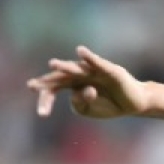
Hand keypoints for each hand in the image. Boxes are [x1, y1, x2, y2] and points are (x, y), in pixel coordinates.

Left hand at [30, 46, 149, 118]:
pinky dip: (89, 57)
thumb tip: (78, 91)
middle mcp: (80, 75)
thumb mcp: (88, 110)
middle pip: (60, 77)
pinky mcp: (109, 70)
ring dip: (64, 67)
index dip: (45, 99)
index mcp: (72, 85)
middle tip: (31, 86)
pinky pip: (97, 62)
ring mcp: (93, 72)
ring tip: (52, 64)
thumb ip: (79, 103)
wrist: (132, 104)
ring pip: (76, 69)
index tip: (42, 113)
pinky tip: (80, 50)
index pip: (53, 88)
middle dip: (46, 83)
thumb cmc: (107, 105)